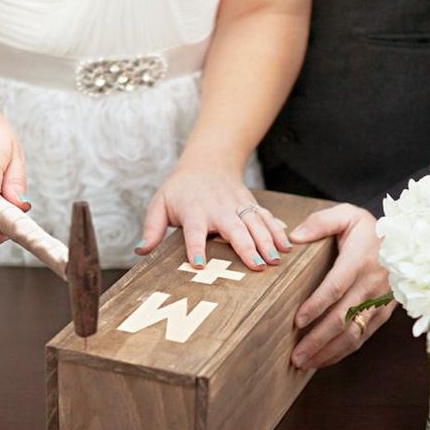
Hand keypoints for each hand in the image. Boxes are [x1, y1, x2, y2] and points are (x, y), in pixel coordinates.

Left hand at [138, 161, 291, 269]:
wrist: (207, 163)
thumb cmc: (181, 189)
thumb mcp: (160, 204)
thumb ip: (152, 228)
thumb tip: (141, 251)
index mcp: (194, 211)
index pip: (193, 231)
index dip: (195, 247)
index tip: (198, 264)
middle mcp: (218, 209)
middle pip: (234, 229)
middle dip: (246, 247)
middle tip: (257, 266)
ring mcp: (238, 206)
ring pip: (255, 224)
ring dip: (267, 241)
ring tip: (276, 260)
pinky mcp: (251, 205)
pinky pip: (266, 218)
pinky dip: (277, 231)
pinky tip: (287, 246)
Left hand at [289, 203, 396, 369]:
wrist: (408, 239)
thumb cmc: (369, 228)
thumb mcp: (346, 215)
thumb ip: (319, 222)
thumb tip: (293, 237)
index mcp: (360, 260)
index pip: (336, 287)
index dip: (317, 306)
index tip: (297, 321)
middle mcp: (372, 285)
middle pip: (343, 318)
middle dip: (317, 340)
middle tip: (295, 356)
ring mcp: (380, 302)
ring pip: (353, 334)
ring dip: (328, 351)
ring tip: (303, 363)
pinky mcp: (384, 313)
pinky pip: (363, 337)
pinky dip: (343, 351)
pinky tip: (323, 360)